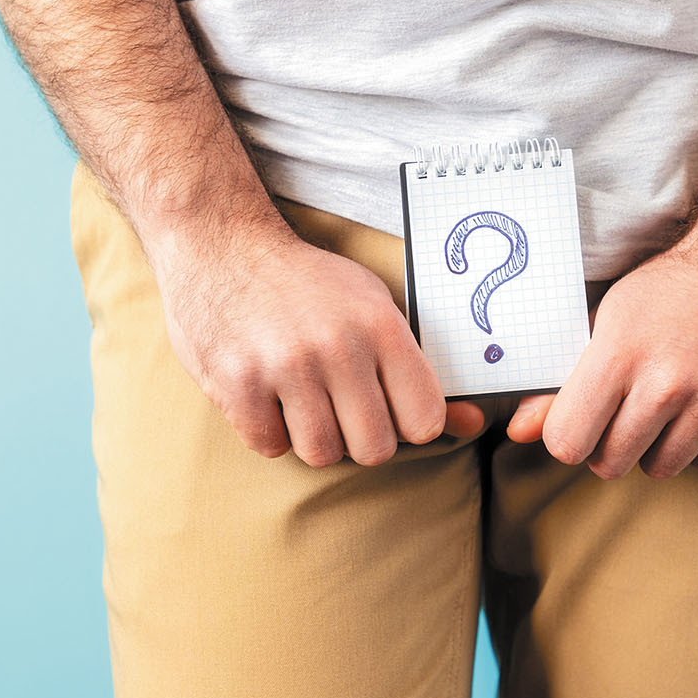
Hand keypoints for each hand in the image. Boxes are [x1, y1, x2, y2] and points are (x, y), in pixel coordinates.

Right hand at [146, 222, 485, 466]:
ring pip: (322, 454)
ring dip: (312, 435)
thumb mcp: (374, 309)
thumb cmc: (309, 285)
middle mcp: (337, 347)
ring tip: (300, 397)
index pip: (424, 421)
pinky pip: (270, 446)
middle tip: (339, 405)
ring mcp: (285, 367)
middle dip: (359, 436)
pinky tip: (266, 393)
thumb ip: (420, 372)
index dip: (408, 424)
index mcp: (380, 327)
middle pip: (374, 449)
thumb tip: (474, 425)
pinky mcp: (237, 383)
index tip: (389, 407)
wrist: (223, 244)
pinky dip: (269, 429)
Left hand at [504, 239, 697, 478]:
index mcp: (620, 355)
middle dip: (611, 444)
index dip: (570, 435)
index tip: (584, 419)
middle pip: (611, 464)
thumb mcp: (608, 321)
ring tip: (669, 404)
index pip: (567, 442)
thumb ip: (562, 384)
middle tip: (629, 409)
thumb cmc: (672, 290)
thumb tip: (518, 432)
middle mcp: (668, 382)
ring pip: (662, 467)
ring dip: (658, 445)